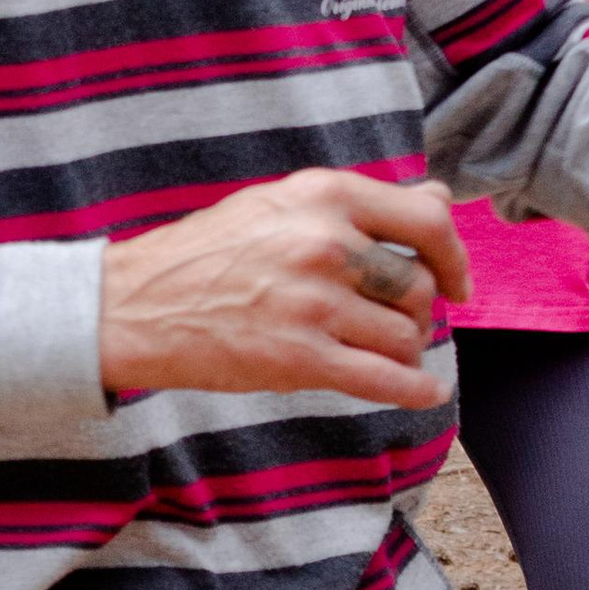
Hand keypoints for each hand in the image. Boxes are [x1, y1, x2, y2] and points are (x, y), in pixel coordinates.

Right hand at [99, 170, 472, 407]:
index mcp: (323, 195)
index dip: (454, 256)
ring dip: (403, 348)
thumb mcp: (282, 205)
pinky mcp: (299, 359)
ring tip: (375, 349)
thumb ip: (360, 206)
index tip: (456, 282)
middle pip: (417, 286)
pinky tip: (428, 393)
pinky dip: (417, 391)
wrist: (132, 305)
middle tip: (393, 322)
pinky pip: (384, 380)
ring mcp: (313, 303)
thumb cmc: (206, 253)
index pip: (425, 220)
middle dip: (416, 311)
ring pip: (404, 335)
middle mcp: (325, 244)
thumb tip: (437, 196)